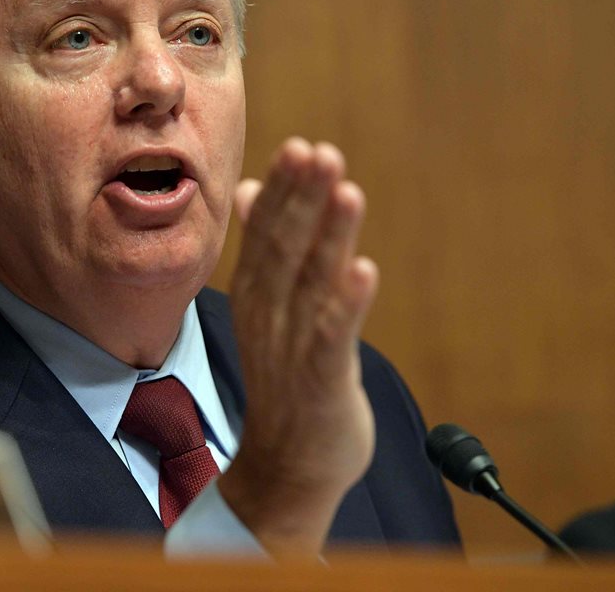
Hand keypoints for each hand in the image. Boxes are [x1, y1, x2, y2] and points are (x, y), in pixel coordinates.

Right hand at [217, 137, 377, 555]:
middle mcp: (270, 316)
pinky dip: (346, 305)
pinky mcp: (321, 382)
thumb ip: (269, 248)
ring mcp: (293, 349)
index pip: (268, 233)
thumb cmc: (287, 380)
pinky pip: (333, 339)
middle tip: (320, 153)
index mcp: (257, 295)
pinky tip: (362, 271)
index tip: (301, 148)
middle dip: (305, 199)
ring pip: (311, 284)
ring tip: (345, 191)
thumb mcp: (270, 308)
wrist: (288, 465)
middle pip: (286, 249)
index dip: (285, 191)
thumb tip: (252, 190)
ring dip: (329, 236)